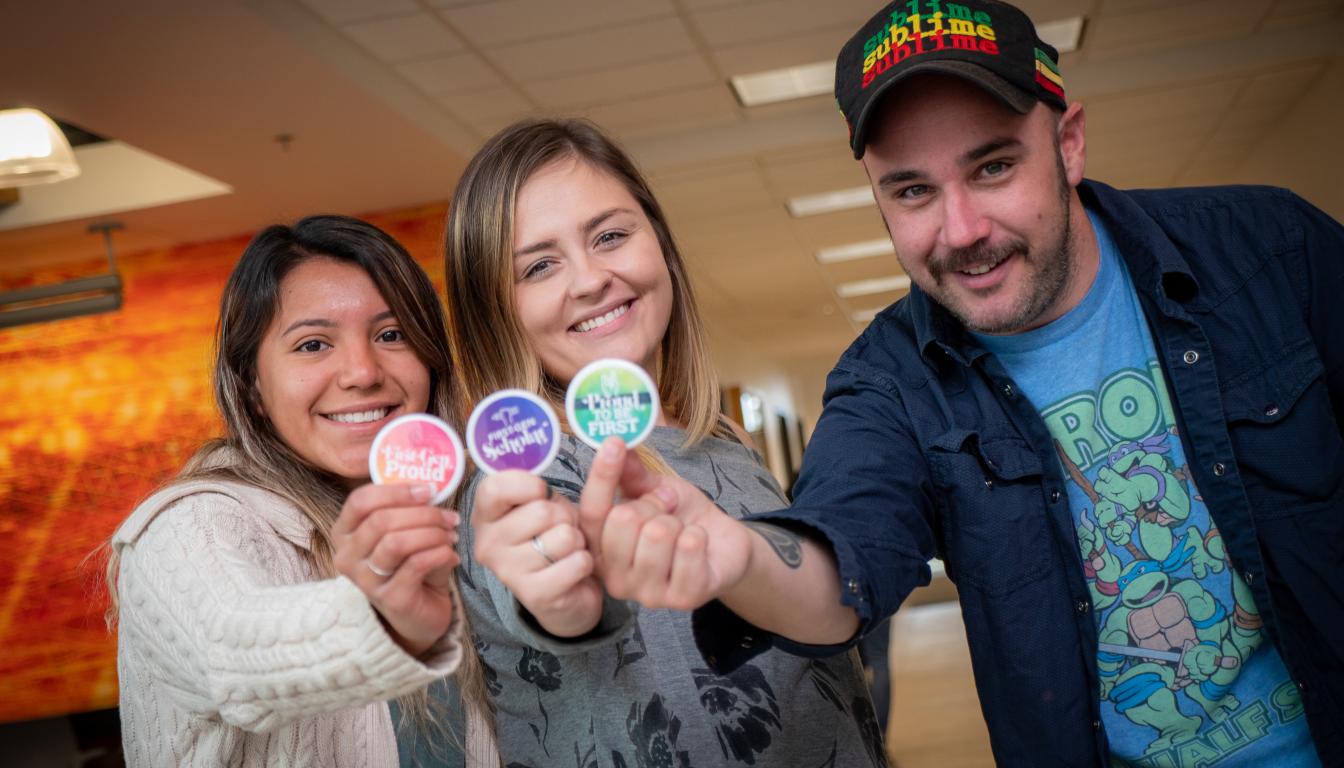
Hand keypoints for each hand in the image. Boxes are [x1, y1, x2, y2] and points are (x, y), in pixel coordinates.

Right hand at [332, 483, 460, 656]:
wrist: (420, 615)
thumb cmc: (411, 568)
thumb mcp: (406, 533)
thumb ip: (410, 511)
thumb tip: (431, 486)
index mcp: (346, 533)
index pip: (360, 501)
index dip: (396, 491)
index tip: (428, 490)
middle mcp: (348, 557)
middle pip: (381, 520)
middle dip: (423, 513)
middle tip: (449, 517)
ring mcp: (366, 580)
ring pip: (396, 542)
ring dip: (432, 533)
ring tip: (451, 537)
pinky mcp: (389, 598)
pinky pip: (416, 565)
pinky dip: (440, 554)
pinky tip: (452, 556)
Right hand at [473, 471, 602, 636]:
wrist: (564, 588)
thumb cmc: (550, 534)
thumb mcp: (541, 502)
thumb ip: (536, 488)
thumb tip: (542, 487)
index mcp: (484, 516)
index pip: (496, 487)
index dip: (530, 485)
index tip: (542, 493)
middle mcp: (488, 545)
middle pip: (542, 511)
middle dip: (564, 516)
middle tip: (558, 529)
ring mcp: (508, 572)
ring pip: (564, 537)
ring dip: (576, 541)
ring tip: (566, 550)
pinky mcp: (534, 595)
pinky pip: (578, 562)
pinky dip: (584, 563)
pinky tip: (571, 570)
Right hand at [578, 438, 753, 610]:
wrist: (723, 545)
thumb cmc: (681, 518)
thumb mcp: (654, 490)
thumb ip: (632, 475)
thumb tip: (617, 443)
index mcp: (600, 550)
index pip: (591, 512)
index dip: (602, 476)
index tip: (615, 442)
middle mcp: (615, 578)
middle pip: (623, 521)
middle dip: (653, 503)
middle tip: (667, 507)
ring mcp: (648, 593)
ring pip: (656, 534)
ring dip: (677, 521)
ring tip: (683, 529)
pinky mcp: (683, 598)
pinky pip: (687, 547)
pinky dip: (698, 533)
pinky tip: (698, 542)